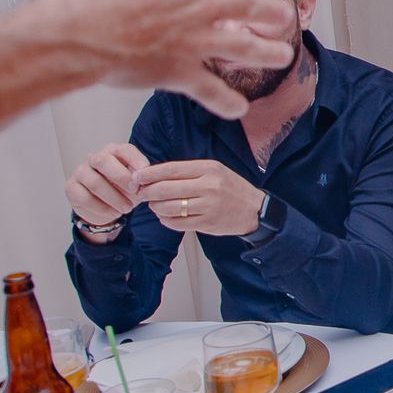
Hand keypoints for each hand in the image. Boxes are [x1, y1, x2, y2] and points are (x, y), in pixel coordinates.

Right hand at [26, 0, 296, 118]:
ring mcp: (194, 40)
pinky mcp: (179, 72)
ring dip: (267, 53)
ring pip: (244, 48)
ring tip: (282, 56)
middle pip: (251, 7)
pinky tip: (239, 107)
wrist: (71, 32)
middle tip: (285, 15)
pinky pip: (212, 91)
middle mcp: (201, 4)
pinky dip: (227, 102)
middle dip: (273, 12)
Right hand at [65, 143, 149, 228]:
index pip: (123, 149)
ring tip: (127, 208)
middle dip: (121, 176)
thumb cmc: (123, 189)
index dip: (135, 159)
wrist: (105, 207)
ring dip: (114, 197)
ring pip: (95, 182)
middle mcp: (94, 158)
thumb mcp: (135, 184)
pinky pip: (85, 198)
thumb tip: (143, 182)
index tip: (145, 171)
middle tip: (135, 190)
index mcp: (113, 152)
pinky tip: (114, 213)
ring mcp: (80, 172)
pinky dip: (102, 208)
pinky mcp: (71, 187)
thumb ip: (139, 180)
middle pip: (104, 161)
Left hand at [132, 159, 264, 235]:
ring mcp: (208, 206)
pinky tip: (165, 216)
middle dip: (147, 192)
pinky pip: (176, 223)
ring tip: (154, 205)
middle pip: (165, 189)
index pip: (170, 169)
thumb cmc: (231, 188)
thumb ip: (188, 172)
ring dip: (155, 207)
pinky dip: (165, 220)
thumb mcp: (215, 171)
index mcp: (209, 168)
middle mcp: (208, 186)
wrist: (255, 210)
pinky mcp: (207, 223)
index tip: (136, 177)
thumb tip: (155, 176)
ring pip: (168, 207)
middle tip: (140, 193)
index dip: (149, 174)